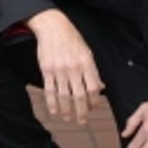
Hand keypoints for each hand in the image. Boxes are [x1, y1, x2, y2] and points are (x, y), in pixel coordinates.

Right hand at [26, 9, 102, 123]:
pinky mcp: (47, 70)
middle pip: (80, 96)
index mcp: (87, 63)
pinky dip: (52, 103)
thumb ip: (93, 71)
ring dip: (67, 110)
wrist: (53, 27)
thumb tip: (101, 87)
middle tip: (82, 120)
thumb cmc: (72, 39)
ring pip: (64, 96)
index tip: (93, 107)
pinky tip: (54, 111)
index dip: (95, 101)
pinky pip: (50, 90)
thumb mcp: (87, 52)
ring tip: (68, 118)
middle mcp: (74, 68)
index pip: (94, 88)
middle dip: (82, 111)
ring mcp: (59, 70)